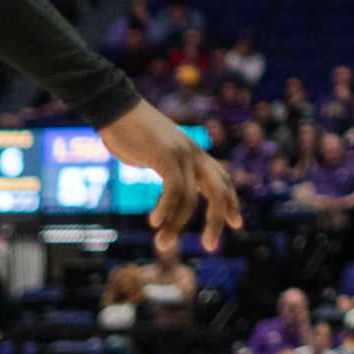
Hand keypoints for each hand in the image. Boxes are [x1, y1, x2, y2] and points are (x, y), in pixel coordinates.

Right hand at [98, 99, 242, 252]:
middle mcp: (194, 154)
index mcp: (195, 154)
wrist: (117, 108)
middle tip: (211, 245)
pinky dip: (166, 209)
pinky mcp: (166, 155)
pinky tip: (155, 223)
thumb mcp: (157, 154)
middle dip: (218, 219)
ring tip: (163, 244)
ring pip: (190, 197)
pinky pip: (173, 189)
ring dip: (176, 225)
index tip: (236, 223)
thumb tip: (171, 187)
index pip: (222, 179)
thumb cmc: (133, 132)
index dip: (231, 201)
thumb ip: (169, 169)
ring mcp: (182, 154)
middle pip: (219, 189)